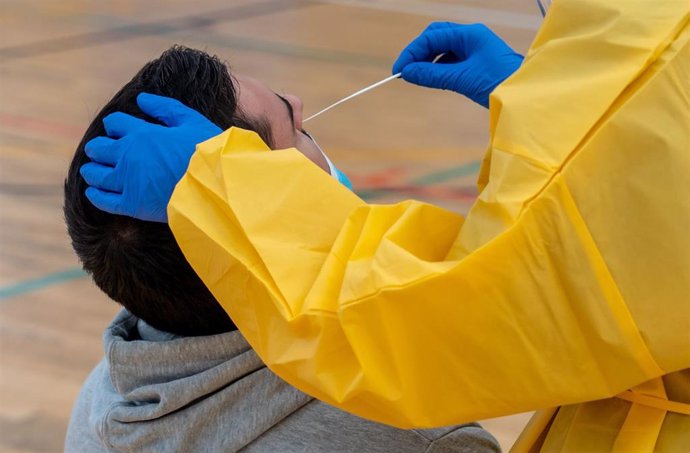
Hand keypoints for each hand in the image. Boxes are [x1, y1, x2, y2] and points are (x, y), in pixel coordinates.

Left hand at [80, 93, 221, 221]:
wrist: (215, 187)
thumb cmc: (207, 152)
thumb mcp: (191, 122)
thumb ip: (165, 108)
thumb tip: (141, 98)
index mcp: (141, 134)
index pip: (114, 123)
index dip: (115, 126)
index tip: (118, 130)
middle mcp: (128, 156)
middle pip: (98, 148)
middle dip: (99, 148)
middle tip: (101, 151)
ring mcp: (127, 181)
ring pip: (95, 174)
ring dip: (92, 170)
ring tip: (93, 171)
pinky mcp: (132, 204)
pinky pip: (104, 201)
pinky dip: (95, 195)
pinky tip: (93, 192)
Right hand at [392, 22, 522, 107]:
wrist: (525, 98)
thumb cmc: (499, 83)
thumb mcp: (462, 79)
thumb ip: (432, 75)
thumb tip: (406, 73)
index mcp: (470, 35)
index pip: (432, 37)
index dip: (412, 53)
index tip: (399, 70)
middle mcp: (472, 38)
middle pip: (436, 37)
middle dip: (419, 53)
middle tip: (406, 71)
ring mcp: (475, 50)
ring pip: (443, 49)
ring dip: (428, 61)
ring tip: (417, 77)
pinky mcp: (477, 63)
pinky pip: (451, 61)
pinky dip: (439, 68)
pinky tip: (433, 79)